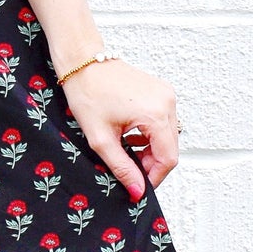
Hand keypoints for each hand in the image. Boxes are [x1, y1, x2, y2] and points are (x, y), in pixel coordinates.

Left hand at [57, 57, 179, 200]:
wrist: (82, 61)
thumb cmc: (87, 91)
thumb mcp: (100, 138)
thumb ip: (122, 167)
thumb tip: (137, 190)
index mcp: (155, 113)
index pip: (168, 159)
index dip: (154, 177)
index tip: (138, 185)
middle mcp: (167, 102)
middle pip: (170, 148)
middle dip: (151, 163)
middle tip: (128, 166)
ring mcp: (166, 94)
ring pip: (168, 136)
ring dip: (150, 149)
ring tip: (124, 146)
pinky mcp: (161, 92)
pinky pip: (163, 122)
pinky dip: (150, 133)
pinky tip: (130, 133)